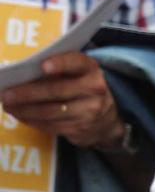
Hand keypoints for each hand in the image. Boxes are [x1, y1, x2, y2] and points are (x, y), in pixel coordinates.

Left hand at [2, 53, 123, 148]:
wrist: (107, 121)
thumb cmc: (83, 90)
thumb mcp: (80, 75)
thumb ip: (60, 71)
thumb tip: (23, 73)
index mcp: (92, 70)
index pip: (77, 63)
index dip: (61, 64)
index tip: (43, 66)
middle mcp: (95, 89)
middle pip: (56, 91)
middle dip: (28, 93)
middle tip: (6, 94)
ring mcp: (89, 111)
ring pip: (50, 111)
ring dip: (24, 109)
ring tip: (8, 106)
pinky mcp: (80, 129)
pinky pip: (50, 125)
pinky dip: (31, 120)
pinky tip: (20, 115)